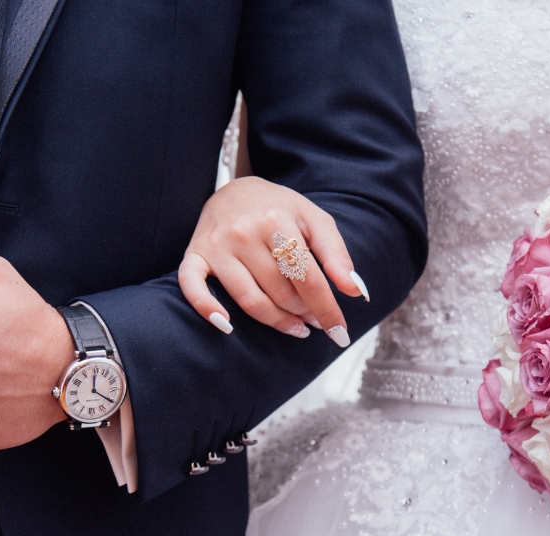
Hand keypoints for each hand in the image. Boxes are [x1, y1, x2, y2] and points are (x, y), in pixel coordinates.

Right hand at [178, 176, 367, 345]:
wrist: (234, 189)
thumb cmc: (279, 209)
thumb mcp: (314, 220)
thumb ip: (336, 254)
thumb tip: (356, 291)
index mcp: (277, 220)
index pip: (308, 277)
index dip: (326, 308)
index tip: (339, 332)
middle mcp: (244, 232)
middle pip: (281, 292)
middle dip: (304, 313)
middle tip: (315, 320)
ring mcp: (217, 245)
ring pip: (249, 300)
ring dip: (277, 321)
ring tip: (296, 327)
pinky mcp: (194, 254)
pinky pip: (193, 287)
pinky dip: (207, 309)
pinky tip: (227, 327)